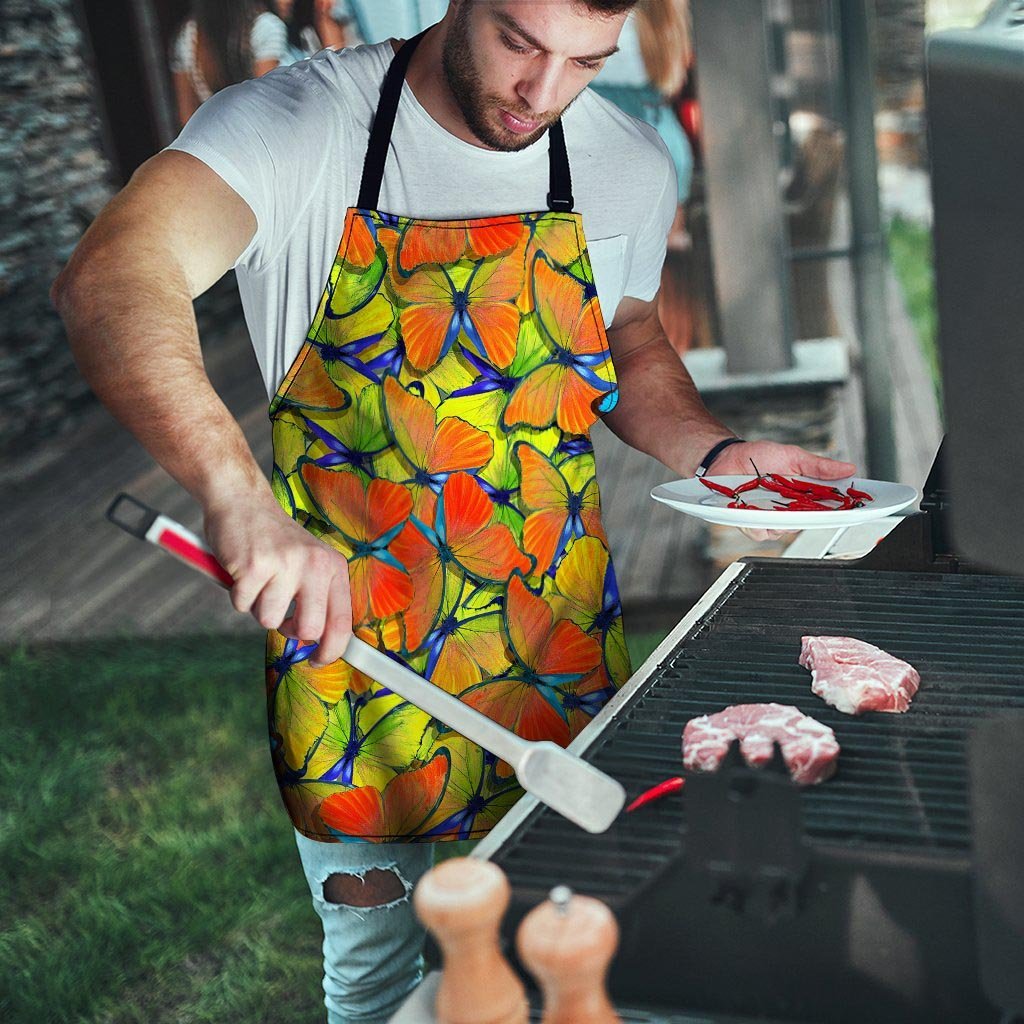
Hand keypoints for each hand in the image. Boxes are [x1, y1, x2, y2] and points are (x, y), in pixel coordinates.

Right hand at [203, 493, 352, 667]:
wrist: (242, 502)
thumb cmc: (275, 541)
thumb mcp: (309, 562)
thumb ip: (318, 598)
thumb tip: (320, 644)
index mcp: (333, 567)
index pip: (342, 622)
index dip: (331, 650)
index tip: (317, 660)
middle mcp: (314, 565)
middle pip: (309, 629)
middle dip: (290, 631)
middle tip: (280, 614)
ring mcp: (285, 564)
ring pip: (269, 621)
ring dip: (258, 607)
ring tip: (259, 581)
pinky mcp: (254, 566)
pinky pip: (242, 606)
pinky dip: (238, 595)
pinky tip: (243, 572)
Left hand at [707, 440, 856, 542]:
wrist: (727, 458)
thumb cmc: (759, 457)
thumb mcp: (793, 456)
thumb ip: (819, 467)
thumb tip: (848, 468)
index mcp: (804, 495)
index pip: (829, 508)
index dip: (843, 511)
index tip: (857, 509)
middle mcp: (790, 510)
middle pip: (809, 523)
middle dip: (811, 515)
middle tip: (806, 502)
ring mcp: (771, 518)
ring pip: (784, 531)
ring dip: (780, 518)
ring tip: (772, 499)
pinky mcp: (751, 523)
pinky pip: (760, 532)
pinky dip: (758, 522)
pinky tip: (753, 508)